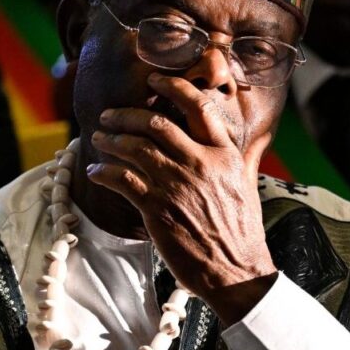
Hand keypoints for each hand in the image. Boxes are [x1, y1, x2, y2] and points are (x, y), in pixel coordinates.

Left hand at [86, 73, 277, 323]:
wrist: (236, 270)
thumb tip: (254, 138)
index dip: (172, 86)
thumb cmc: (242, 230)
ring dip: (110, 140)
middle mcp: (200, 162)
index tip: (154, 79)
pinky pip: (122, 179)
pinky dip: (103, 171)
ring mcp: (177, 184)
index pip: (198, 105)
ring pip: (134, 147)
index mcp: (224, 152)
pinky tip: (95, 170)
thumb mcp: (248, 183)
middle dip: (126, 115)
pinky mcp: (157, 208)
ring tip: (97, 139)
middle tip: (109, 116)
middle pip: (156, 122)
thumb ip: (245, 155)